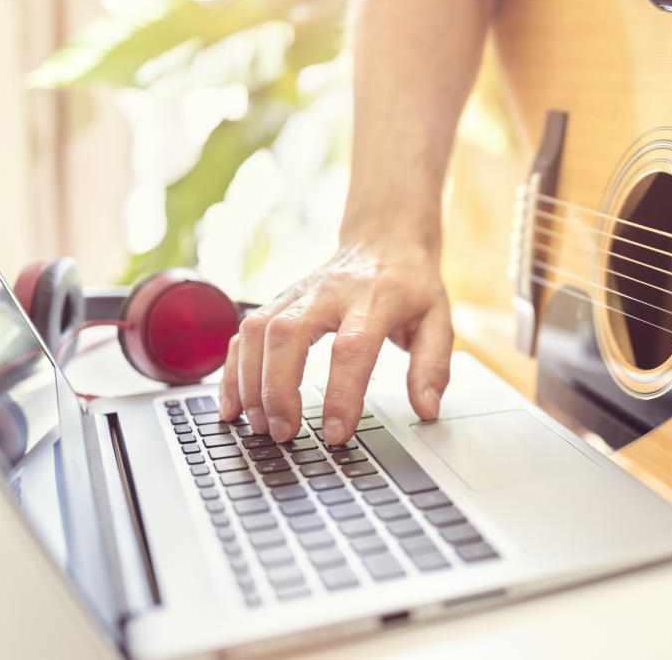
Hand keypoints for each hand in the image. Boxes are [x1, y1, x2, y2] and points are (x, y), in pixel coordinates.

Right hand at [216, 241, 451, 444]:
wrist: (385, 238)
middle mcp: (330, 292)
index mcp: (376, 298)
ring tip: (261, 425)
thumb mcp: (438, 321)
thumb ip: (433, 366)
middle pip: (288, 335)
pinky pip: (243, 333)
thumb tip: (426, 410)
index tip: (337, 433)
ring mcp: (298, 293)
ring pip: (257, 331)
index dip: (341, 393)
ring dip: (251, 382)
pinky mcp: (278, 300)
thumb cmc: (410, 285)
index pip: (352, 347)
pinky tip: (234, 405)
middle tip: (285, 433)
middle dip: (279, 389)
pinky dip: (233, 370)